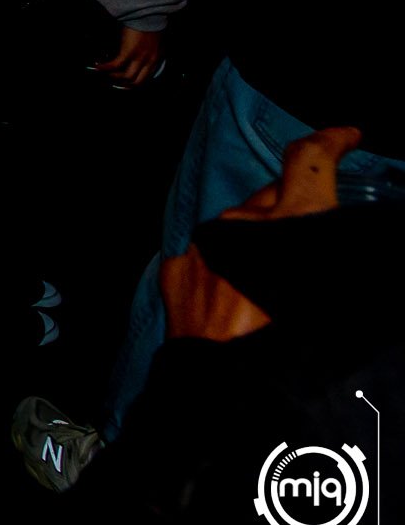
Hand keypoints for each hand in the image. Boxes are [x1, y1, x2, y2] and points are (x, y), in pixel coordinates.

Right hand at [92, 27, 160, 87]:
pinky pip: (115, 65)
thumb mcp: (153, 39)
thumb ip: (148, 49)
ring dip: (115, 77)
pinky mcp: (128, 52)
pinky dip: (105, 67)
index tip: (125, 82)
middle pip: (137, 81)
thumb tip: (137, 53)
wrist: (148, 14)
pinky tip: (97, 66)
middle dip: (125, 84)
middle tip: (115, 83)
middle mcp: (149, 61)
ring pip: (127, 77)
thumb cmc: (150, 23)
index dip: (135, 82)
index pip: (146, 77)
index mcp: (156, 58)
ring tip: (106, 74)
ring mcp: (139, 57)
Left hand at [162, 126, 359, 340]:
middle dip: (290, 208)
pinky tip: (233, 298)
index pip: (309, 161)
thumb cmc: (292, 347)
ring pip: (237, 227)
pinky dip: (222, 265)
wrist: (227, 388)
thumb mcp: (334, 297)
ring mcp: (204, 244)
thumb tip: (328, 233)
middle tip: (307, 240)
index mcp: (289, 223)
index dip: (331, 141)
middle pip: (271, 198)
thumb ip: (329, 250)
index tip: (346, 136)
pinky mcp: (178, 267)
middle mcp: (243, 223)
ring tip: (268, 286)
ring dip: (254, 241)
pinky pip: (207, 254)